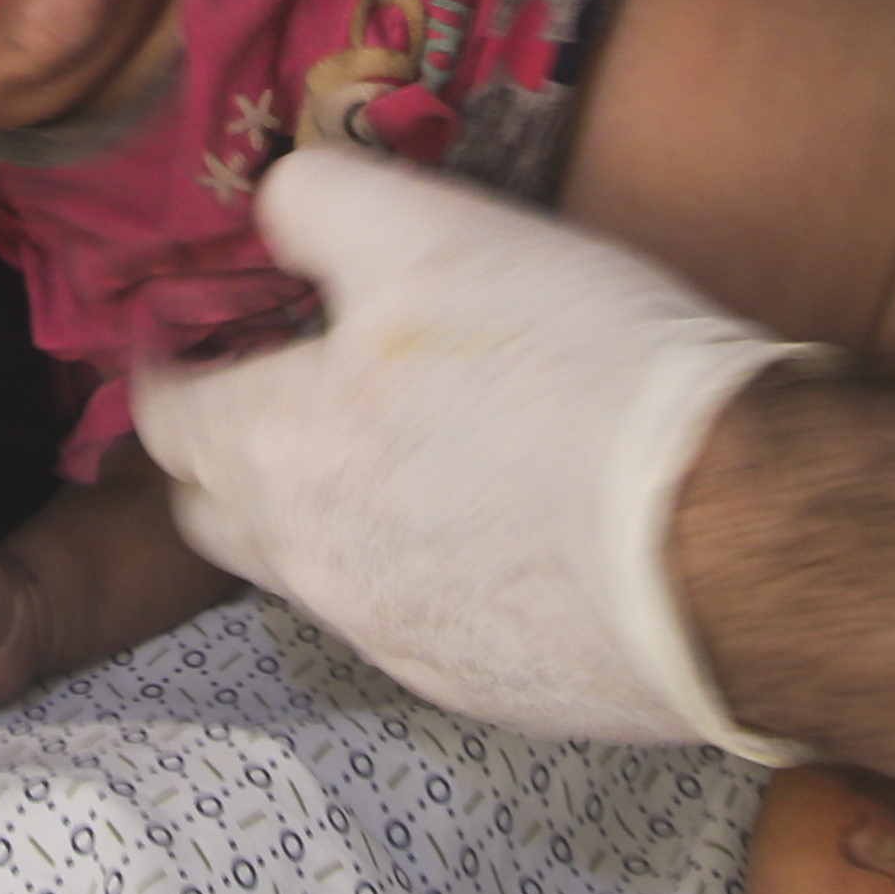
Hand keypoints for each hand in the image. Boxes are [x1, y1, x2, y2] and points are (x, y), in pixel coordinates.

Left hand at [140, 150, 819, 761]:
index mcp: (278, 453)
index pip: (165, 420)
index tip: (201, 345)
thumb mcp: (435, 230)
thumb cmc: (576, 372)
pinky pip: (411, 628)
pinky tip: (498, 531)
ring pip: (314, 577)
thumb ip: (320, 203)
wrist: (729, 541)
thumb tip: (276, 204)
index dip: (176, 371)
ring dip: (330, 520)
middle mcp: (314, 568)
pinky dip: (424, 578)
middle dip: (231, 457)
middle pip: (218, 515)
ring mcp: (396, 642)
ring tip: (411, 460)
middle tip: (292, 400)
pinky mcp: (481, 689)